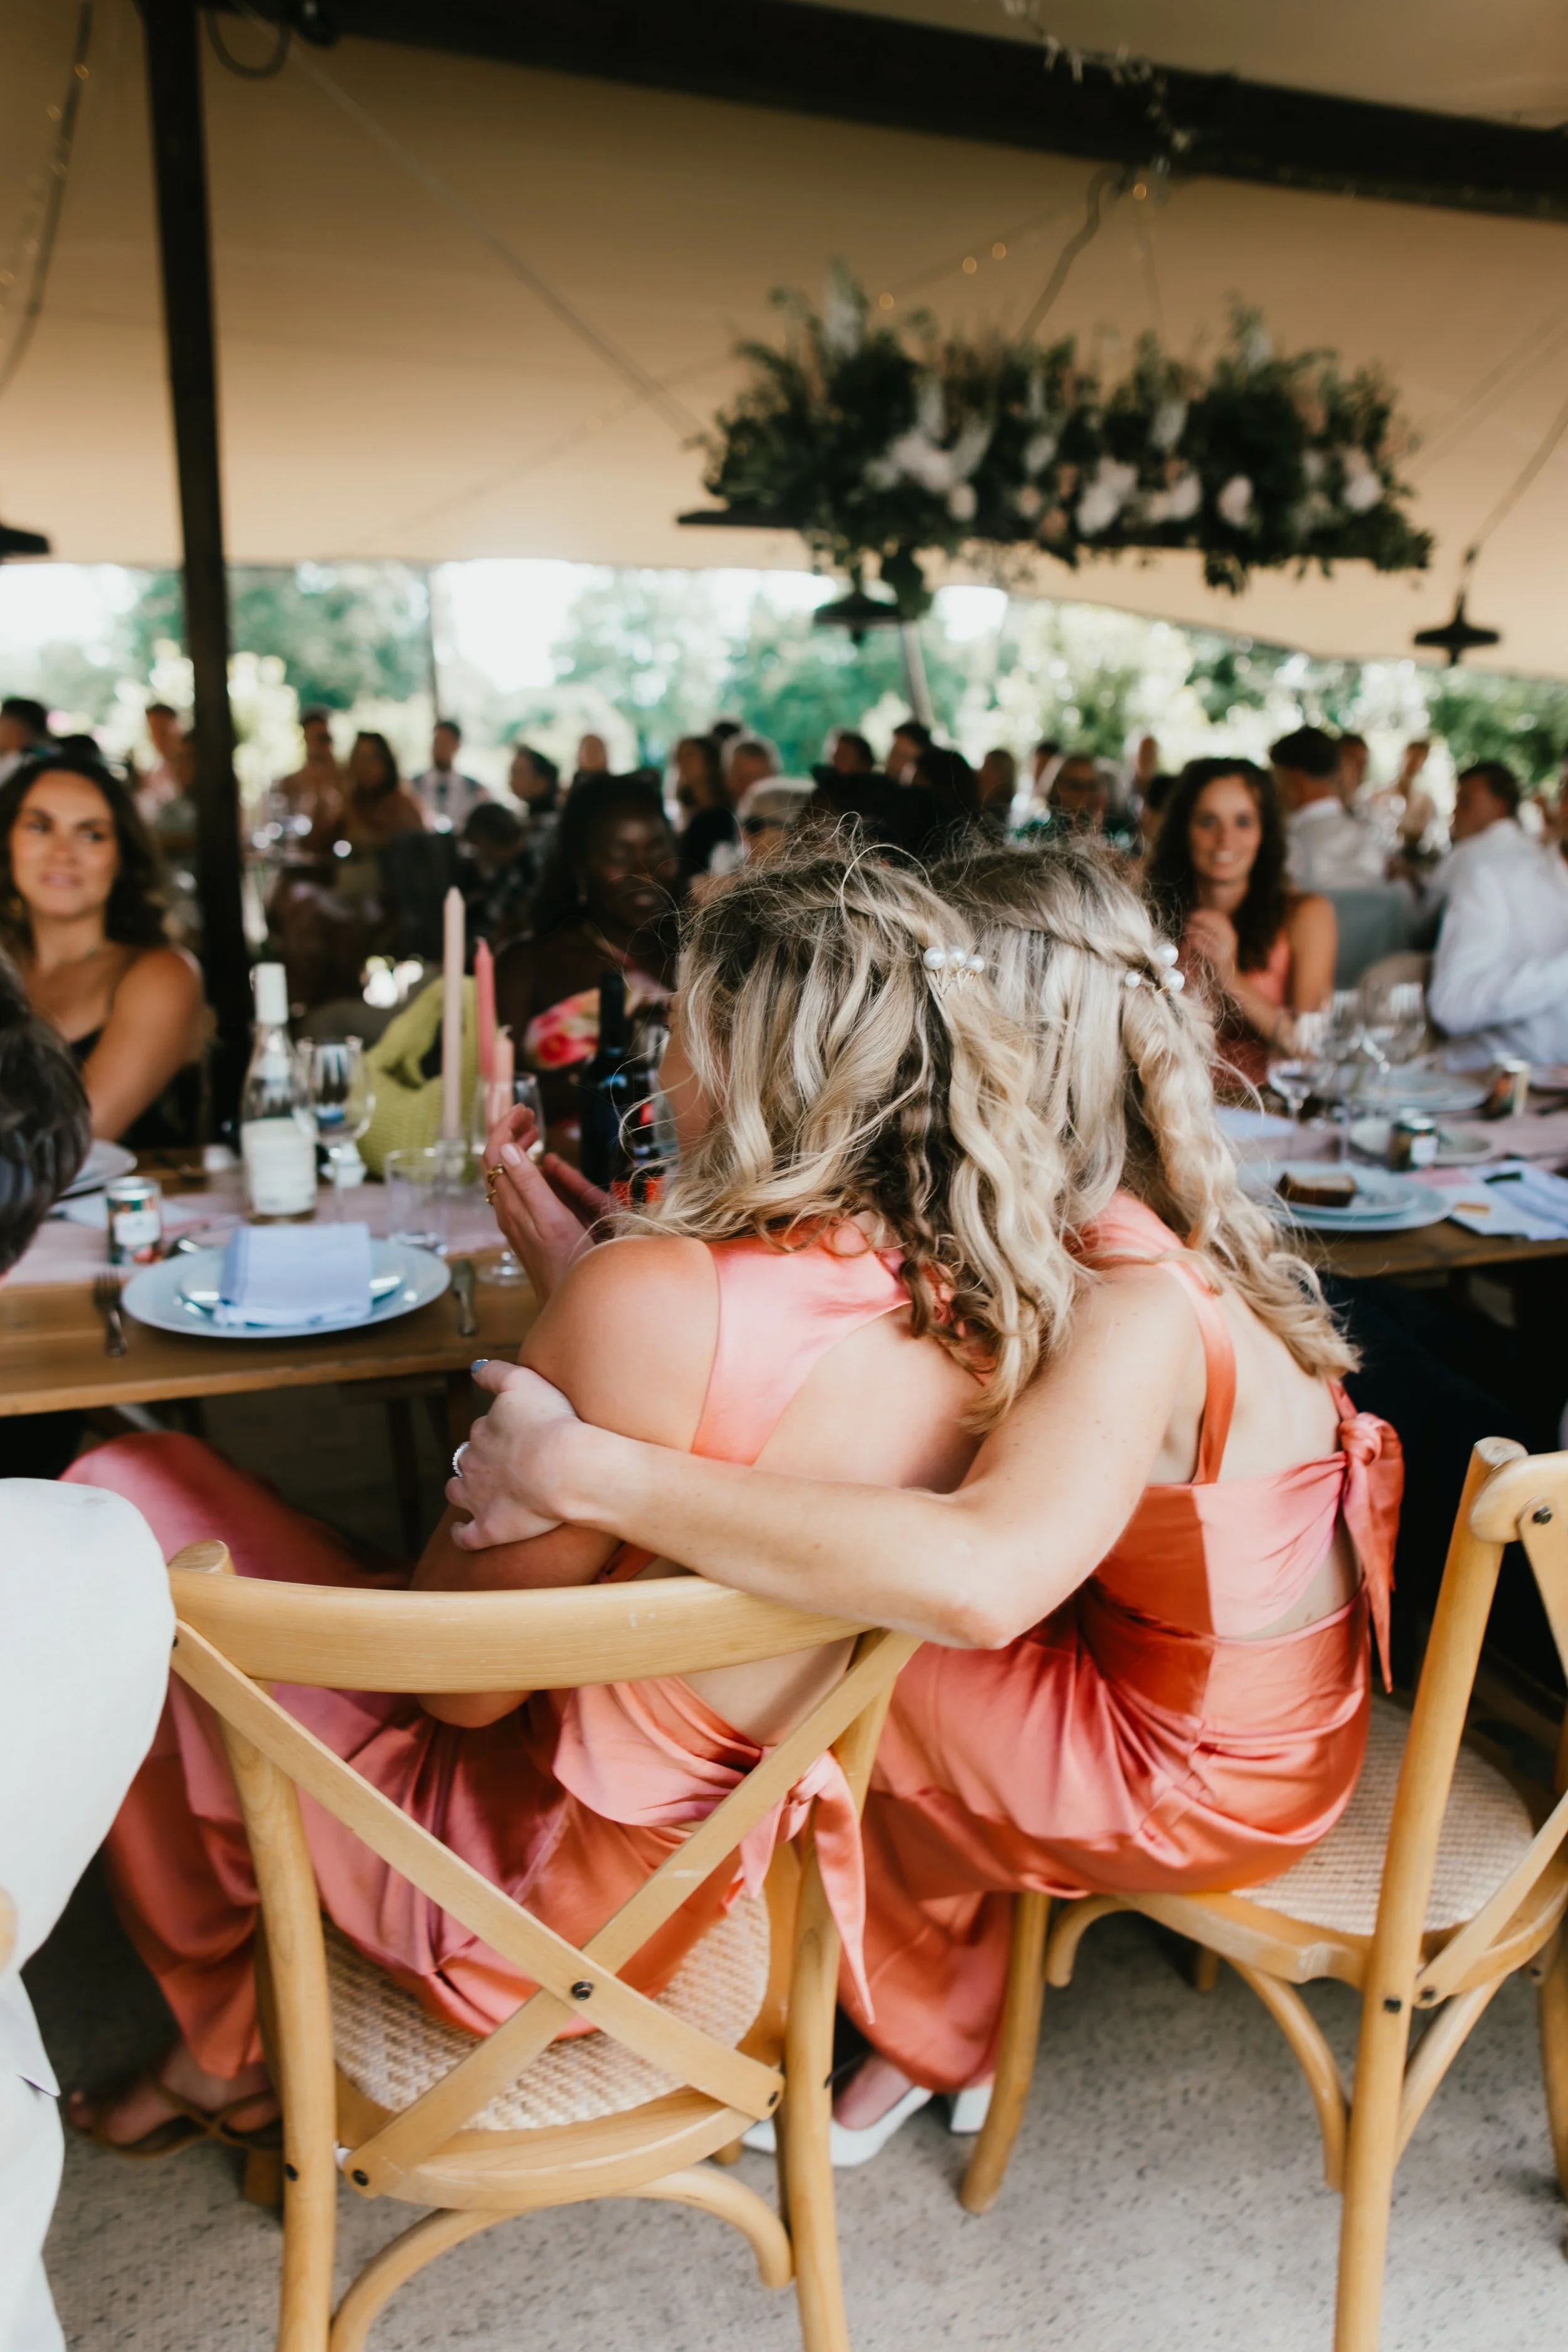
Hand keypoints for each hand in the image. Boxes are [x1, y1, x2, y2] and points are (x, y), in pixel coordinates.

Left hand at [447, 1361, 583, 1547]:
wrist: (567, 1467)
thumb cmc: (553, 1421)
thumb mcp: (523, 1381)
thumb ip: (495, 1372)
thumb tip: (474, 1369)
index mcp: (483, 1431)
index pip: (482, 1430)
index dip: (496, 1432)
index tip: (514, 1435)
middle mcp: (473, 1463)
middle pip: (468, 1459)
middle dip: (479, 1460)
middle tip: (503, 1463)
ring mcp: (478, 1498)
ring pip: (458, 1492)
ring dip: (462, 1491)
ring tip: (475, 1492)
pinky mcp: (489, 1528)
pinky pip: (465, 1536)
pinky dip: (460, 1533)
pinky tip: (461, 1530)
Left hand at [485, 1107, 611, 1303]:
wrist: (567, 1300)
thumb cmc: (568, 1262)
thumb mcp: (552, 1218)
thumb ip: (529, 1184)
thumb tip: (506, 1149)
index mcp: (512, 1203)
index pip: (494, 1154)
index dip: (504, 1127)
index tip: (524, 1110)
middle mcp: (507, 1209)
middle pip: (494, 1162)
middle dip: (507, 1132)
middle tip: (530, 1115)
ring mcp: (514, 1218)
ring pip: (504, 1175)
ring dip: (515, 1149)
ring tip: (534, 1133)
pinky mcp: (524, 1226)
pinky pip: (514, 1188)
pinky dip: (524, 1168)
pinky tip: (540, 1167)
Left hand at [1183, 909, 1238, 986]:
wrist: (1230, 982)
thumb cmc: (1219, 962)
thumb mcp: (1217, 945)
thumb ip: (1210, 934)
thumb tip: (1195, 921)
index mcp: (1231, 934)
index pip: (1219, 917)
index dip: (1206, 914)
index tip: (1193, 914)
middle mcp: (1231, 939)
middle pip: (1213, 923)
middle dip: (1199, 920)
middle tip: (1187, 921)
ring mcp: (1226, 948)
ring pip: (1207, 933)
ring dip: (1194, 931)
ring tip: (1186, 931)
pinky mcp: (1220, 958)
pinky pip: (1206, 946)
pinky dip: (1196, 942)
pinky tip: (1190, 941)